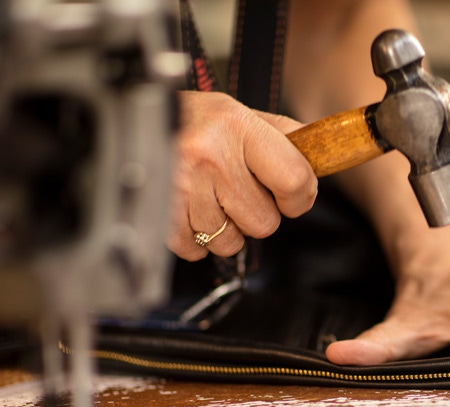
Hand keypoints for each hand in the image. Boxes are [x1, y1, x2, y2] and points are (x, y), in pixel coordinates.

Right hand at [169, 91, 317, 260]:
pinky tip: (191, 212)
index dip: (300, 198)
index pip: (295, 180)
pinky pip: (196, 250)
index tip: (291, 197)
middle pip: (264, 223)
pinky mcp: (159, 214)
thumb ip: (283, 137)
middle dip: (257, 214)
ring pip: (231, 242)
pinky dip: (197, 240)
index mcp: (236, 126)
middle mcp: (210, 156)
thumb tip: (320, 160)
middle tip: (238, 192)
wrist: (129, 119)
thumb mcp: (239, 113)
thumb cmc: (192, 120)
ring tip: (211, 199)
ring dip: (226, 229)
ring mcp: (181, 187)